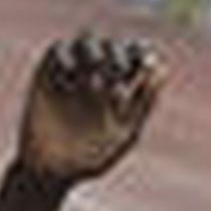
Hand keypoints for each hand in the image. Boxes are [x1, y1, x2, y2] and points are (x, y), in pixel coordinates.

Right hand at [15, 30, 165, 185]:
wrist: (51, 170)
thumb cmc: (92, 157)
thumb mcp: (125, 133)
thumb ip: (143, 103)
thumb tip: (163, 69)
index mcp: (119, 87)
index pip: (133, 56)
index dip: (141, 51)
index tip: (146, 58)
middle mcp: (96, 74)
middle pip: (111, 45)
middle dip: (117, 53)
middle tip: (120, 70)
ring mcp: (72, 72)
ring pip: (85, 40)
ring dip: (95, 50)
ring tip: (96, 74)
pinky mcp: (47, 73)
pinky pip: (58, 50)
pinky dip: (68, 56)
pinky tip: (72, 77)